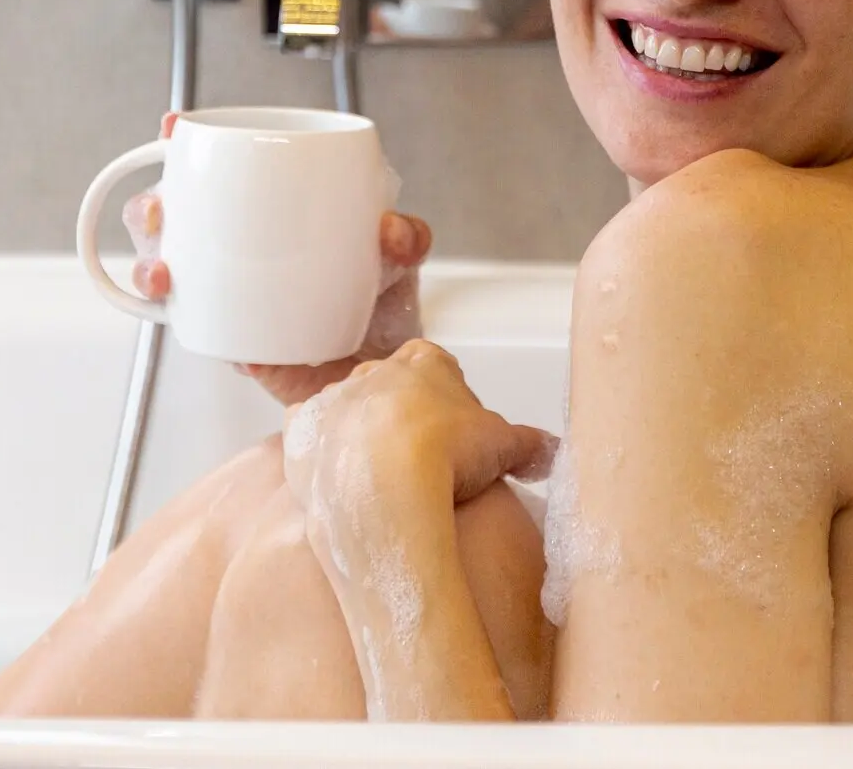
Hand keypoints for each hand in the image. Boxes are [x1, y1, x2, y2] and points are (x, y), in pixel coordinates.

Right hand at [121, 112, 432, 404]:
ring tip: (165, 272)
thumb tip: (388, 228)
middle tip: (160, 211)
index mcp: (268, 204)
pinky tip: (224, 335)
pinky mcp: (228, 338)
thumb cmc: (380, 298)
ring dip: (149, 266)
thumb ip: (406, 237)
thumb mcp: (400, 256)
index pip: (214, 163)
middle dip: (148, 207)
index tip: (172, 129)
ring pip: (163, 269)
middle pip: (169, 213)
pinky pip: (192, 330)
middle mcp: (234, 242)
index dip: (182, 142)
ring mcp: (223, 290)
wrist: (381, 368)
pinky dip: (194, 330)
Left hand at [282, 342, 556, 548]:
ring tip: (383, 486)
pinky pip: (312, 440)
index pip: (439, 373)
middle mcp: (373, 369)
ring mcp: (333, 398)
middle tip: (424, 467)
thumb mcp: (504, 448)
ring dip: (364, 440)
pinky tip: (343, 486)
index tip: (459, 444)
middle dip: (406, 421)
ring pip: (352, 415)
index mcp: (424, 360)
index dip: (452, 410)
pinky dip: (325, 458)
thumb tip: (552, 451)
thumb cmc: (449, 459)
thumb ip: (529, 443)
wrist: (383, 492)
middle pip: (393, 391)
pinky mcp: (300, 432)